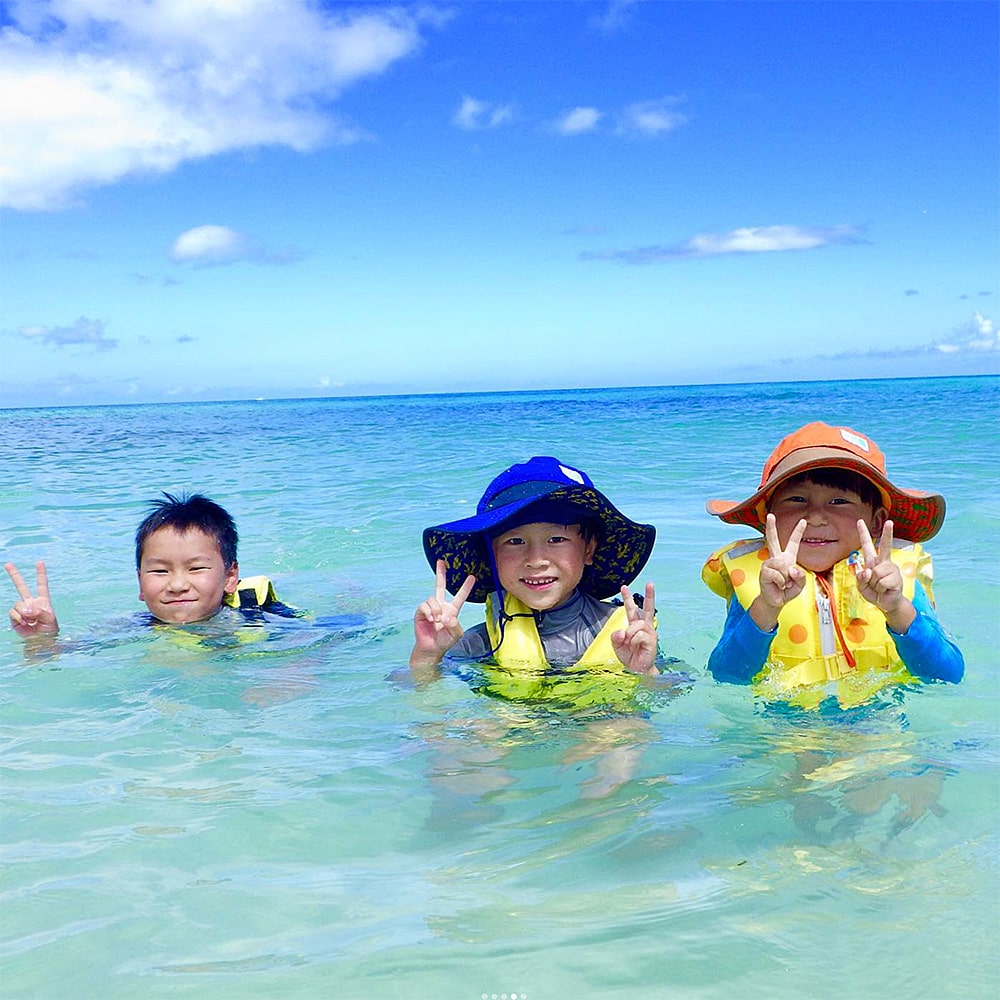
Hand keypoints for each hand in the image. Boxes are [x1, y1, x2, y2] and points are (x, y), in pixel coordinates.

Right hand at [5, 561, 58, 637]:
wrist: (41, 640)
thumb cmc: (49, 629)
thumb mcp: (50, 619)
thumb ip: (40, 611)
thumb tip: (27, 609)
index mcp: (43, 600)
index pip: (41, 584)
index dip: (40, 573)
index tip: (39, 562)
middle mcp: (31, 602)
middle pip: (21, 586)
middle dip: (14, 575)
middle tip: (7, 564)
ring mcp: (22, 609)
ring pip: (18, 604)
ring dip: (25, 612)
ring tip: (31, 621)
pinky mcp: (15, 617)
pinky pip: (13, 613)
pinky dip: (19, 618)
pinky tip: (26, 623)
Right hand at [410, 559, 475, 667]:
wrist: (432, 648)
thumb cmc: (445, 641)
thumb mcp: (455, 634)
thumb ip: (454, 625)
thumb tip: (446, 616)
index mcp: (452, 610)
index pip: (460, 596)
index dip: (466, 587)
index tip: (472, 576)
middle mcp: (441, 606)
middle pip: (440, 586)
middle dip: (440, 573)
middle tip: (441, 561)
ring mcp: (430, 608)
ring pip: (433, 599)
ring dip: (436, 610)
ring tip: (437, 620)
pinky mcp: (421, 612)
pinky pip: (424, 606)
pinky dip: (429, 612)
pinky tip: (431, 620)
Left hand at [612, 582, 658, 674]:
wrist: (636, 669)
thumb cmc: (629, 656)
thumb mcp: (616, 645)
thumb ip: (616, 635)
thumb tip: (623, 631)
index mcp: (635, 626)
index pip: (631, 609)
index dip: (627, 598)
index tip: (624, 586)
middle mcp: (644, 627)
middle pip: (647, 608)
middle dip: (649, 595)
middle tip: (650, 583)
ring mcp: (649, 632)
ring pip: (637, 624)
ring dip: (630, 634)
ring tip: (629, 644)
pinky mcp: (652, 640)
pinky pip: (639, 635)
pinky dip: (633, 641)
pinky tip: (635, 647)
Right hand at [750, 514, 806, 630]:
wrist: (775, 601)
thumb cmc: (787, 591)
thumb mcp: (800, 584)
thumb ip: (800, 575)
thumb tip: (790, 568)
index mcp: (787, 558)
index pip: (793, 543)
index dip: (798, 532)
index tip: (803, 521)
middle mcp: (777, 558)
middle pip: (772, 540)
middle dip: (771, 527)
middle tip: (770, 515)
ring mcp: (769, 564)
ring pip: (783, 565)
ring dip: (786, 578)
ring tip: (783, 584)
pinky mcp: (764, 571)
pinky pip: (777, 574)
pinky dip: (781, 582)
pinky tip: (778, 585)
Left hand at [853, 519, 914, 630]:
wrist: (886, 604)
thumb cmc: (874, 592)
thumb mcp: (861, 586)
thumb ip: (860, 578)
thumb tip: (867, 571)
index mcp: (872, 561)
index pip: (867, 545)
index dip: (863, 533)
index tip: (860, 521)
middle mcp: (883, 562)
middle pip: (885, 546)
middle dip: (888, 533)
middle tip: (890, 522)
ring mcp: (891, 568)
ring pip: (875, 573)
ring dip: (874, 584)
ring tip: (879, 587)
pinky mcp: (896, 577)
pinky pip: (882, 582)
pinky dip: (880, 588)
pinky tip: (885, 589)